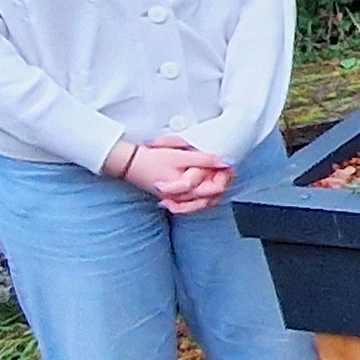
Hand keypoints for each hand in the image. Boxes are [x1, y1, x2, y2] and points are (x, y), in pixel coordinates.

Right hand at [119, 138, 234, 214]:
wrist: (130, 164)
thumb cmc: (152, 160)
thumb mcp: (180, 156)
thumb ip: (203, 160)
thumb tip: (224, 161)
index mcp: (187, 188)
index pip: (216, 189)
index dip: (225, 177)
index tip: (230, 167)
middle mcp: (183, 198)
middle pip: (212, 198)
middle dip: (221, 184)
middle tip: (227, 172)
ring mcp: (178, 200)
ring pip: (203, 203)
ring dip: (213, 192)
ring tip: (218, 178)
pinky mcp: (173, 198)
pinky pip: (193, 203)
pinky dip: (202, 197)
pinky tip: (205, 189)